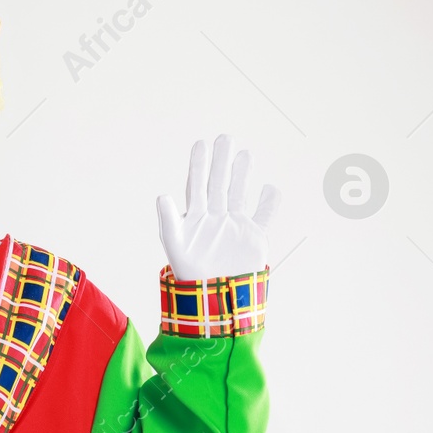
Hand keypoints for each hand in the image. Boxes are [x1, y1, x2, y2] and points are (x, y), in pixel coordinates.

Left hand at [156, 135, 278, 279]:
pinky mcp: (253, 236)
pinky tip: (270, 188)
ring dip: (242, 174)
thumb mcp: (175, 245)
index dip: (198, 165)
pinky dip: (269, 202)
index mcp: (195, 216)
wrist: (214, 294)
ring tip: (246, 153)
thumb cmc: (189, 271)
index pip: (197, 184)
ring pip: (240, 193)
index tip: (201, 143)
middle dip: (222, 161)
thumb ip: (169, 220)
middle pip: (219, 183)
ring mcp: (234, 225)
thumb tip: (162, 196)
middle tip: (226, 137)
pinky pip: (264, 215)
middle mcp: (215, 217)